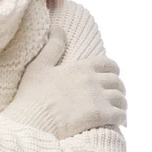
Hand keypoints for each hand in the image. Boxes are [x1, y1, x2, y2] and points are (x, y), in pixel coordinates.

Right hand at [1, 25, 127, 139]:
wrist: (31, 122)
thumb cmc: (31, 96)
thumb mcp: (38, 67)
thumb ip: (52, 47)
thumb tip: (58, 28)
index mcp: (80, 68)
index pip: (108, 64)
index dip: (112, 71)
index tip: (109, 78)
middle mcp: (92, 80)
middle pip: (117, 82)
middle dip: (117, 89)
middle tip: (112, 97)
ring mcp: (97, 99)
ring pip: (121, 99)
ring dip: (120, 104)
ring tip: (115, 110)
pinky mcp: (99, 116)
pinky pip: (120, 115)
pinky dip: (121, 118)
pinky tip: (117, 122)